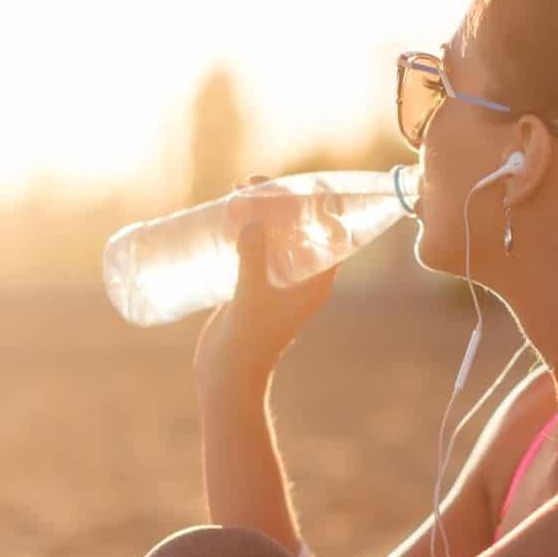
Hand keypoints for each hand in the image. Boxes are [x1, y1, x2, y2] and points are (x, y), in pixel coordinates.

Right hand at [193, 174, 341, 389]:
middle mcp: (302, 279)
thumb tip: (253, 221)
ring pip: (275, 237)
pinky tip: (226, 216)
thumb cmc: (249, 339)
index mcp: (316, 282)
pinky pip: (256, 249)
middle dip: (280, 204)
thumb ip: (254, 258)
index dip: (318, 208)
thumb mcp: (252, 294)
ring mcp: (278, 282)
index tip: (296, 186)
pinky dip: (246, 231)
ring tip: (236, 193)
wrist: (229, 372)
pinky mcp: (255, 285)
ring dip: (260, 214)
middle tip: (253, 184)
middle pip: (300, 230)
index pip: (330, 236)